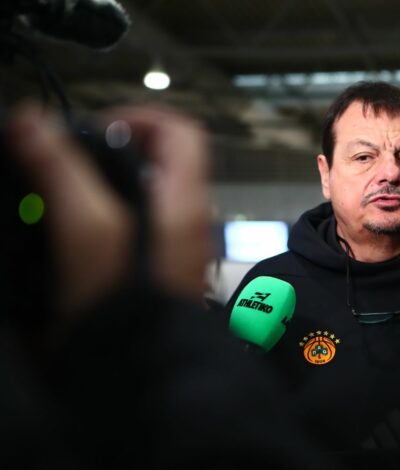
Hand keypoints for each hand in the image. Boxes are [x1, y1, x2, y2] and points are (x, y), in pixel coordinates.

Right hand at [6, 104, 212, 316]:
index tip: (91, 130)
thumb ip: (63, 173)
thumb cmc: (125, 306)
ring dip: (101, 186)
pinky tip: (69, 236)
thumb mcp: (89, 231)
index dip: (138, 117)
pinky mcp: (156, 273)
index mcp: (186, 202)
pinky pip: (135, 228)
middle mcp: (189, 223)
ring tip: (58, 196)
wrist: (138, 380)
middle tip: (64, 162)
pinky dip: (104, 218)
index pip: (182, 132)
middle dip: (109, 152)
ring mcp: (175, 250)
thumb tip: (31, 121)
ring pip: (144, 195)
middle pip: (160, 162)